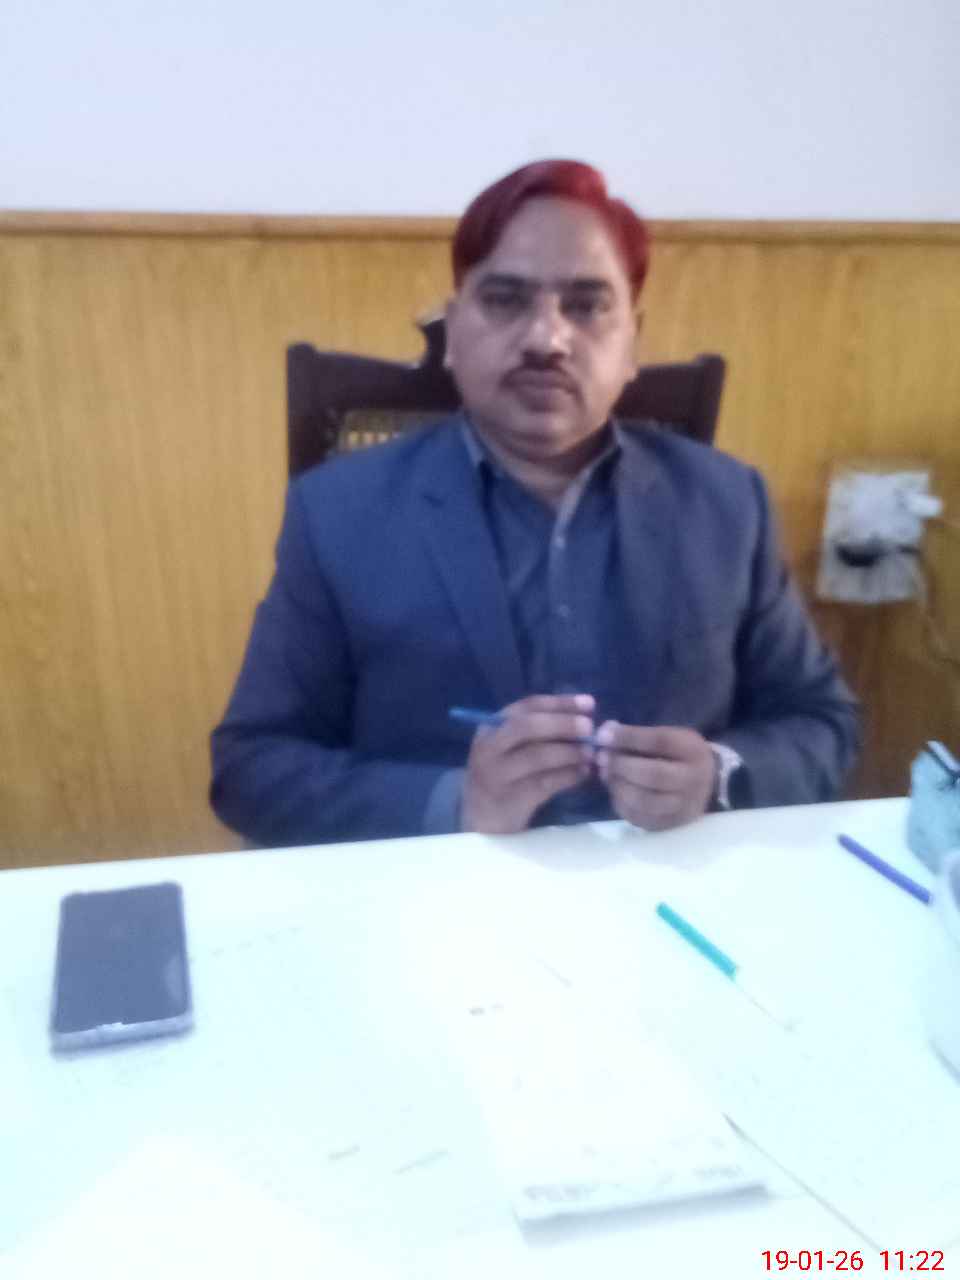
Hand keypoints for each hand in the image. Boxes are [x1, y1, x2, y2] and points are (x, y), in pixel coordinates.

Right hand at [461, 694, 595, 833]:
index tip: (589, 704)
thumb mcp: (512, 747)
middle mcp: (489, 747)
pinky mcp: (509, 800)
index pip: (528, 706)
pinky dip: (568, 776)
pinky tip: (583, 774)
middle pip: (527, 727)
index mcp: (492, 727)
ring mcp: (497, 775)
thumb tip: (583, 716)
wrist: (483, 816)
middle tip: (589, 728)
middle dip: (562, 724)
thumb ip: (540, 731)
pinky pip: (544, 783)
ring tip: (590, 753)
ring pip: (537, 756)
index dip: (560, 703)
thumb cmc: (506, 773)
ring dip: (569, 752)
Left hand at [594, 723, 714, 830]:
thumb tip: (604, 734)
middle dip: (621, 765)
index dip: (629, 737)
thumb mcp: (667, 736)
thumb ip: (637, 735)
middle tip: (602, 758)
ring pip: (645, 801)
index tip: (603, 736)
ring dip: (618, 786)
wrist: (705, 784)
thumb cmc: (678, 755)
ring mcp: (683, 806)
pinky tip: (615, 790)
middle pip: (654, 775)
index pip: (660, 741)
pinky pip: (639, 818)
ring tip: (606, 774)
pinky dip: (621, 803)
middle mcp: (693, 780)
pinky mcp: (670, 824)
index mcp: (692, 750)